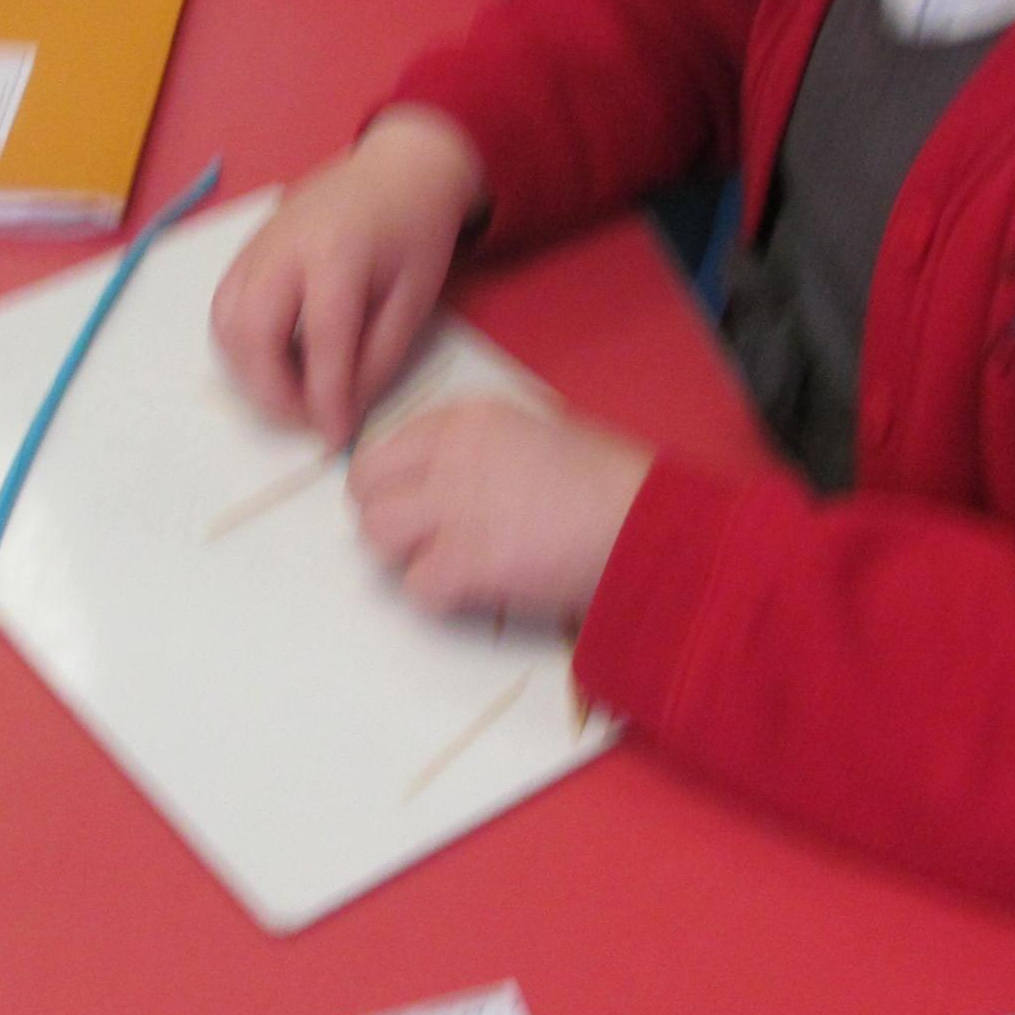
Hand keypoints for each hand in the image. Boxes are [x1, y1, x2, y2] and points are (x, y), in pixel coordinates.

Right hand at [210, 111, 488, 446]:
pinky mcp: (246, 249)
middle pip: (253, 333)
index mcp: (338, 253)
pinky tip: (274, 361)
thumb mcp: (416, 298)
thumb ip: (379, 355)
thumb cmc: (415, 232)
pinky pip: (223, 307)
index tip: (334, 436)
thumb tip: (342, 409)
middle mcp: (284, 247)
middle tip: (307, 418)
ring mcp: (257, 245)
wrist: (398, 166)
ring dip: (250, 372)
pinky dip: (239, 346)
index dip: (325, 398)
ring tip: (291, 394)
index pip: (320, 341)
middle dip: (274, 392)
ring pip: (226, 323)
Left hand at [349, 399, 653, 625]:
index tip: (415, 504)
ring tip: (444, 565)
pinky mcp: (466, 561)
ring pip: (378, 533)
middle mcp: (450, 453)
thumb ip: (481, 450)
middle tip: (417, 541)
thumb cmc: (612, 482)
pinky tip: (475, 590)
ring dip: (404, 555)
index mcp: (468, 418)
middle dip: (384, 516)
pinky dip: (439, 596)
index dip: (395, 482)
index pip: (389, 446)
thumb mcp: (538, 433)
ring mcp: (454, 506)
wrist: (649, 524)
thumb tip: (442, 480)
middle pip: (366, 486)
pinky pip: (416, 586)